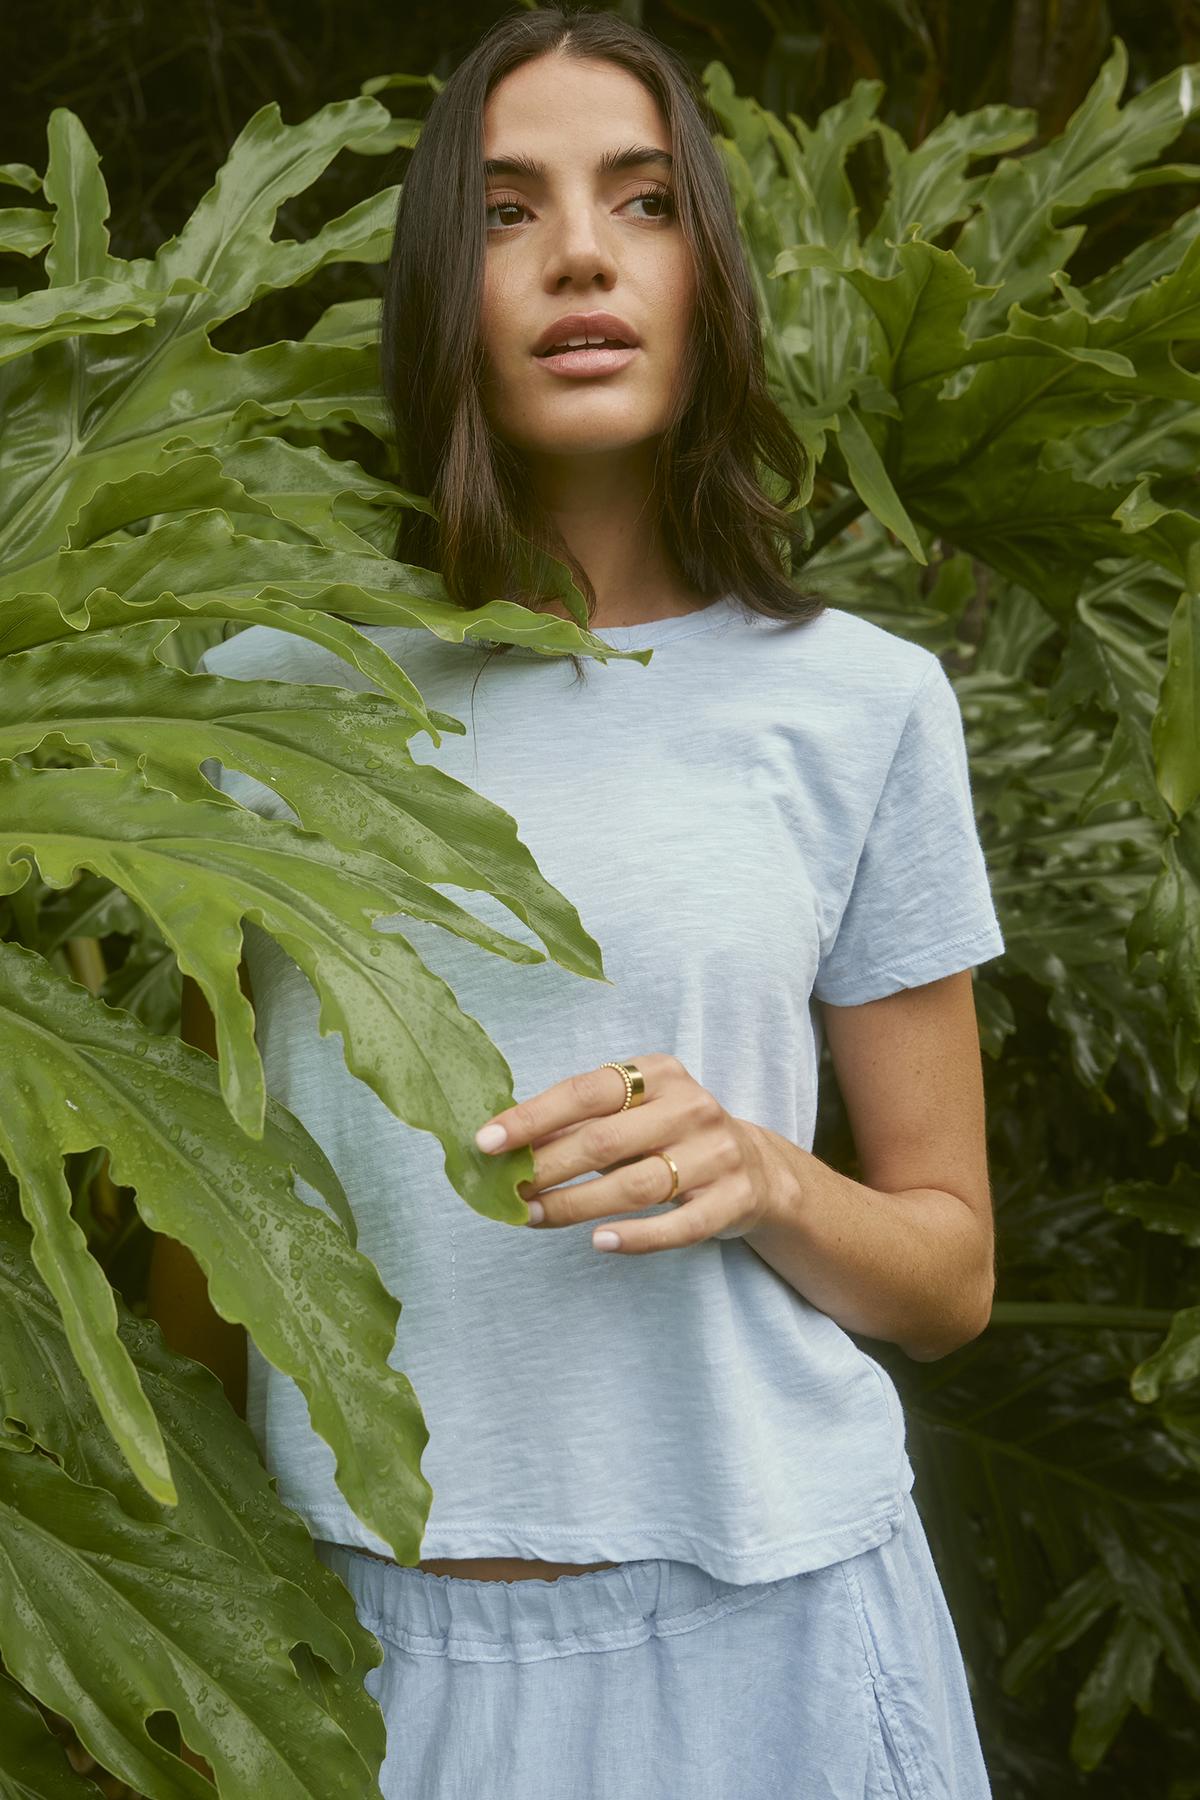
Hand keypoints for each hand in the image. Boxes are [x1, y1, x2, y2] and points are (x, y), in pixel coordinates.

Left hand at [473, 1054, 777, 1253]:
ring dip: (575, 1206)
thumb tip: (505, 1142)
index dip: (532, 1117)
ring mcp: (716, 1154)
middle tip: (506, 1191)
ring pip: (635, 1186)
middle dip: (546, 1168)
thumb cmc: (669, 1135)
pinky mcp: (732, 1199)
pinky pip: (678, 1225)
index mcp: (659, 1073)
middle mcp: (690, 1107)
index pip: (586, 1092)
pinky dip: (637, 1236)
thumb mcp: (635, 1111)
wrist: (755, 1168)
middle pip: (604, 1141)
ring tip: (533, 1217)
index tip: (486, 1141)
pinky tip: (598, 1241)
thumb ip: (581, 1121)